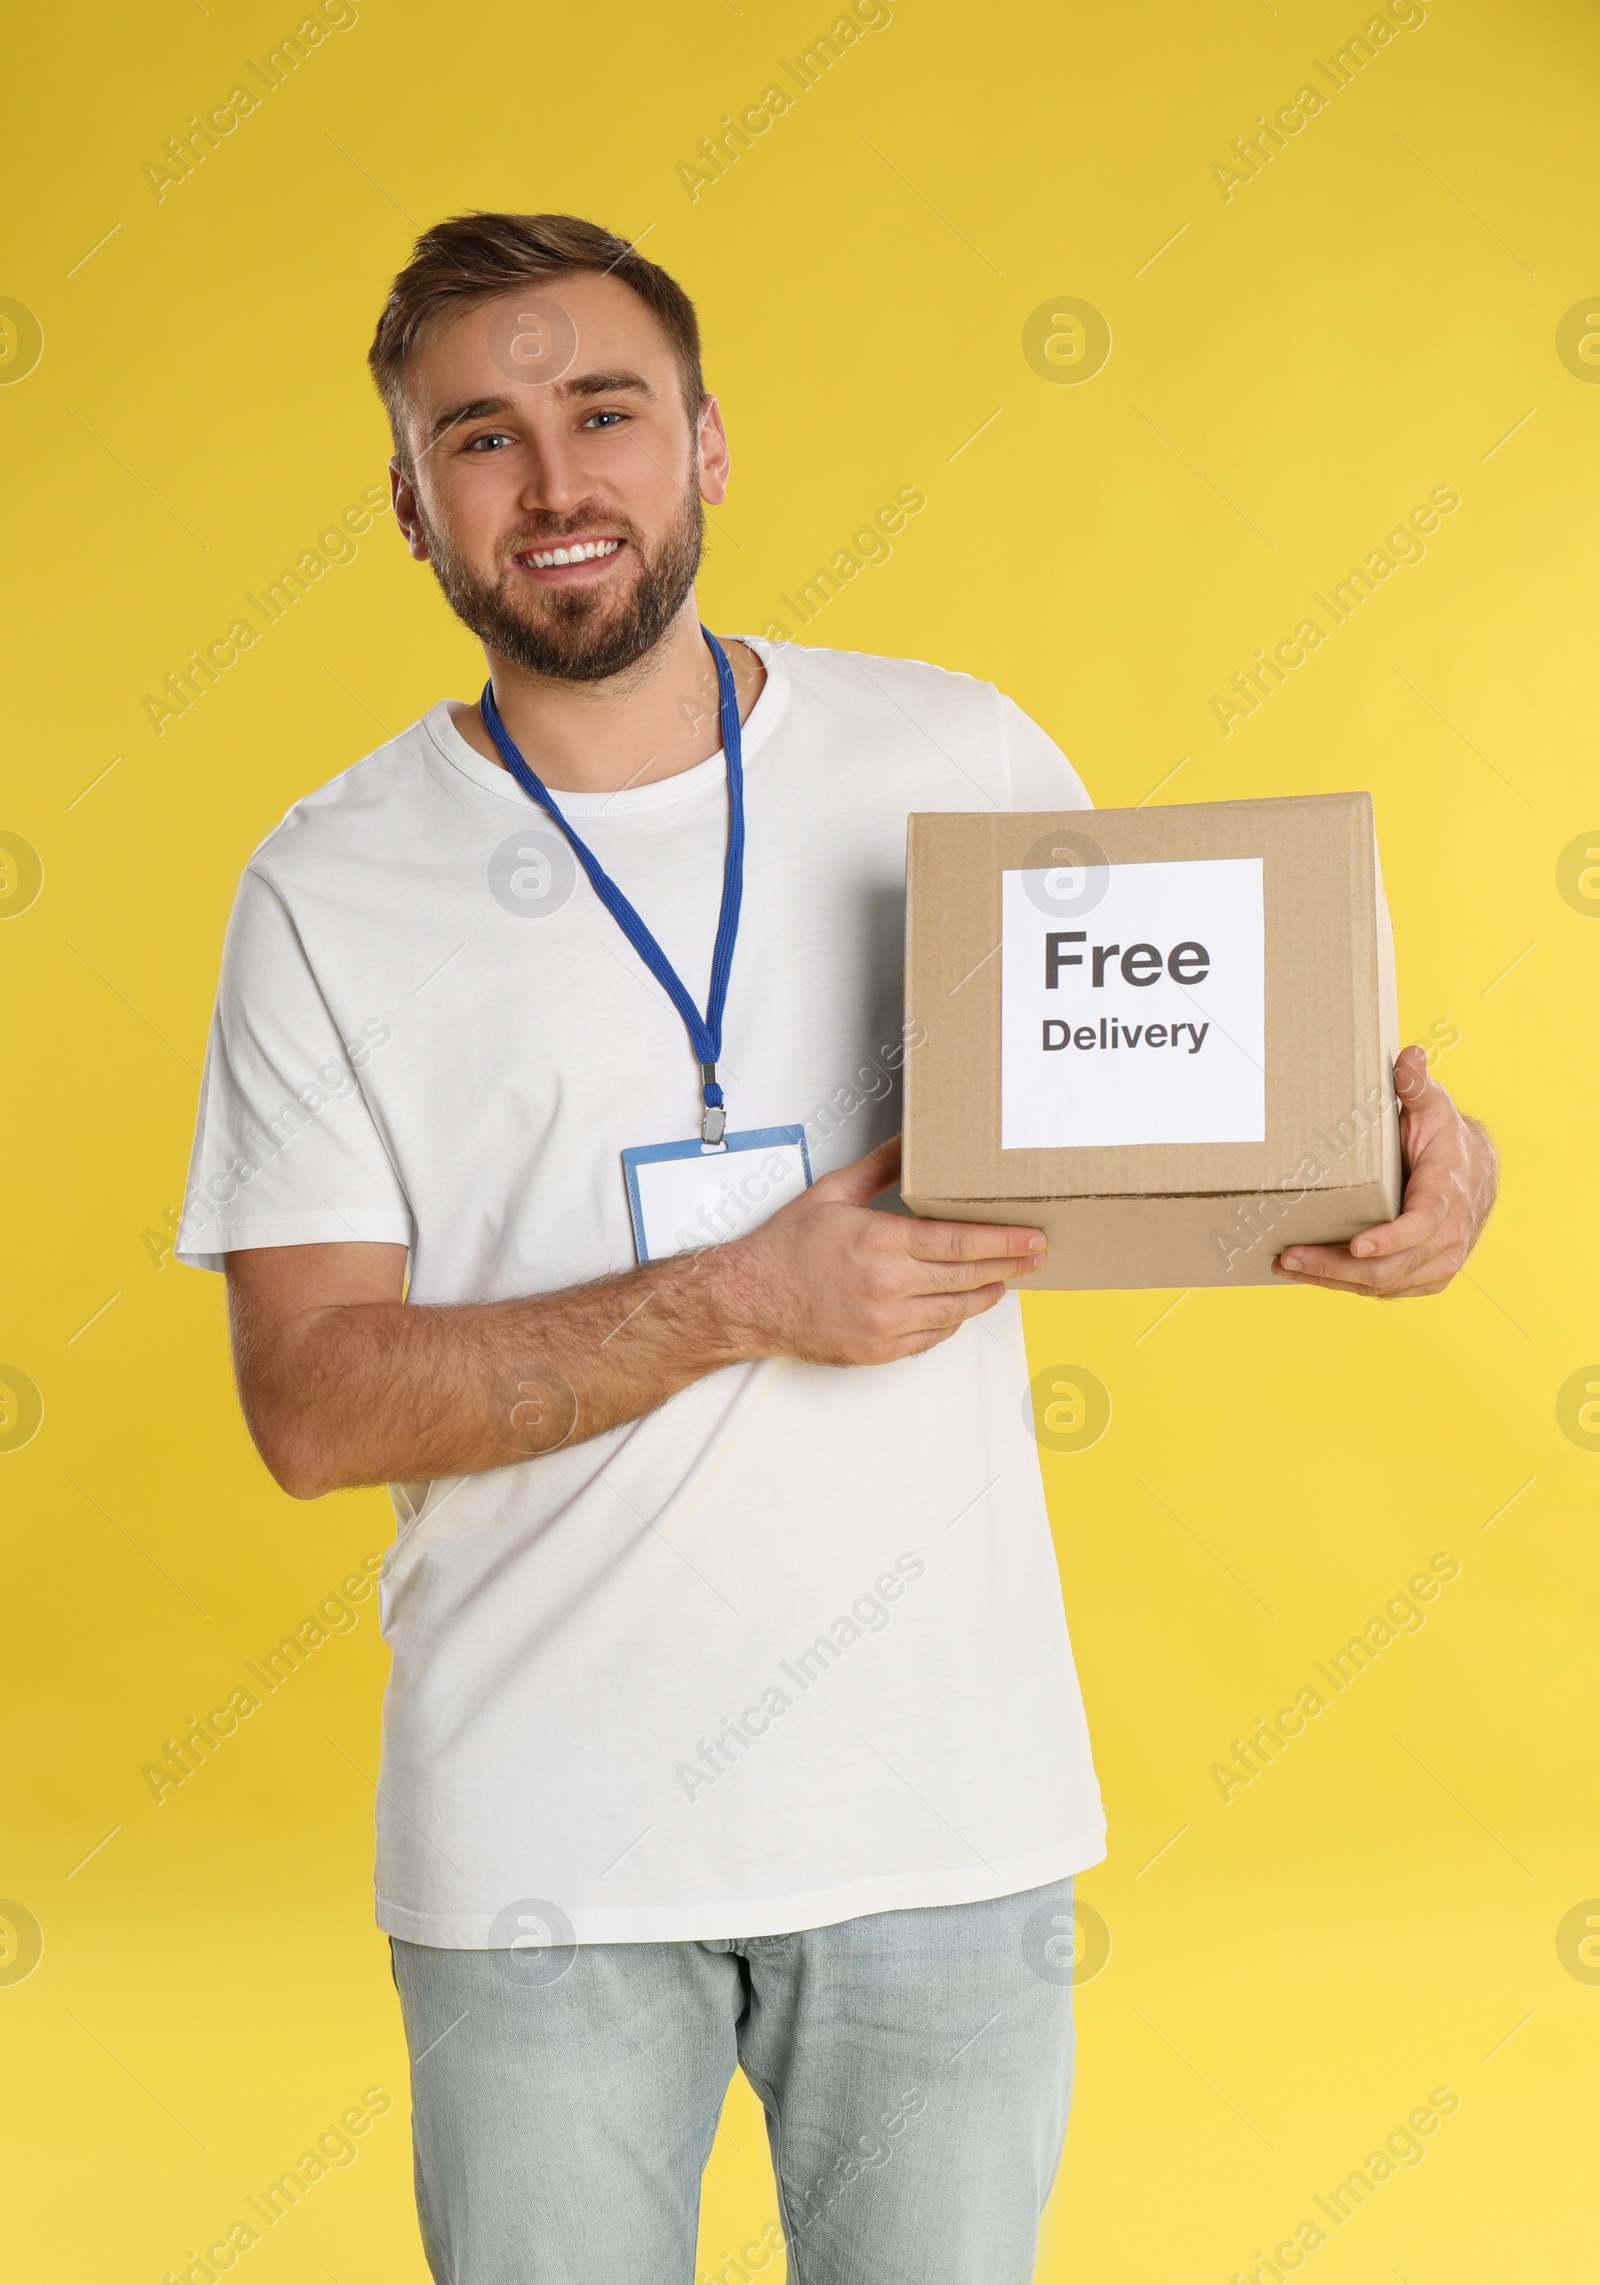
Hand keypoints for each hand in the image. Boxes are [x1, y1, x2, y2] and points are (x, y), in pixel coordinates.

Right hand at [719, 1134, 1045, 1363]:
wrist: (751, 1300)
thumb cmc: (786, 1250)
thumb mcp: (832, 1194)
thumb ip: (879, 1167)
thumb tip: (909, 1142)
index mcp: (880, 1243)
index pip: (960, 1242)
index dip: (1004, 1241)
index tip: (1032, 1236)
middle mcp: (888, 1287)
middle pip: (968, 1277)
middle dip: (1010, 1265)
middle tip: (1036, 1255)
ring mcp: (886, 1323)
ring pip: (957, 1311)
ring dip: (987, 1294)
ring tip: (1005, 1279)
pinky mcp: (880, 1350)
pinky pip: (933, 1337)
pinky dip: (953, 1320)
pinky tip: (961, 1305)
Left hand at [1273, 1045, 1496, 1297]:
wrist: (1477, 1172)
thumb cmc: (1446, 1138)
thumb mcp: (1434, 1107)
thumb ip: (1418, 1086)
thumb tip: (1410, 1055)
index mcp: (1447, 1194)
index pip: (1421, 1226)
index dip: (1390, 1239)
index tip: (1356, 1245)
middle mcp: (1448, 1236)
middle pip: (1391, 1266)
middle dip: (1337, 1267)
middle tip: (1290, 1258)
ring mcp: (1440, 1261)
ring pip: (1385, 1285)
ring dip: (1334, 1281)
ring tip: (1289, 1267)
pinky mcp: (1428, 1275)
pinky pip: (1387, 1289)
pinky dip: (1350, 1287)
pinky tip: (1314, 1277)